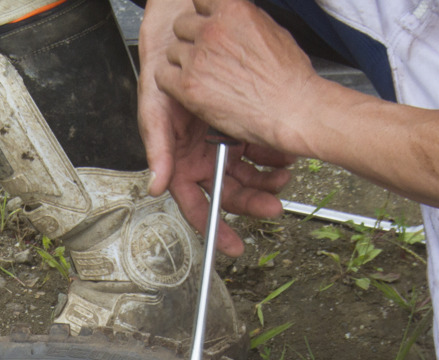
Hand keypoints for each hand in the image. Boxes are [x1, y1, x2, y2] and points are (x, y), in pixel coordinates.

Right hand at [139, 0, 293, 254]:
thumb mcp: (155, 112)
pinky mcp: (240, 123)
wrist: (181, 34)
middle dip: (253, 200)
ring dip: (266, 177)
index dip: (215, 227)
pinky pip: (259, 146)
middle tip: (274, 204)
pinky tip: (283, 151)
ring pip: (249, 172)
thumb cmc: (159, 72)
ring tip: (284, 173)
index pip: (198, 204)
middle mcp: (202, 156)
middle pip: (230, 192)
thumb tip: (155, 187)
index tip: (234, 245)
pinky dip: (271, 151)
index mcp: (180, 161)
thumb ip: (158, 151)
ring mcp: (222, 140)